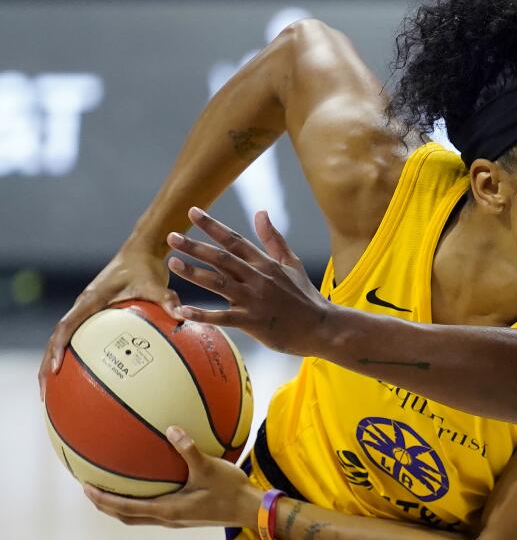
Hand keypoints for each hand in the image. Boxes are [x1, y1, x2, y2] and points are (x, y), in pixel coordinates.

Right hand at [38, 246, 180, 399]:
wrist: (140, 251)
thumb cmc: (146, 267)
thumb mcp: (157, 284)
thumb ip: (167, 300)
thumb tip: (181, 317)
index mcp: (91, 299)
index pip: (67, 326)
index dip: (59, 348)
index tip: (55, 368)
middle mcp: (83, 305)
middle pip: (57, 338)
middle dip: (47, 364)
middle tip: (44, 391)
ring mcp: (86, 310)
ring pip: (63, 338)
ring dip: (55, 361)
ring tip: (53, 390)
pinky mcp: (94, 313)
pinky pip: (80, 336)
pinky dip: (76, 354)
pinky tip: (85, 375)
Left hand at [83, 426, 261, 528]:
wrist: (251, 510)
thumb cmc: (231, 491)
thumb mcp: (210, 468)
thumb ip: (190, 450)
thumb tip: (172, 429)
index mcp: (168, 510)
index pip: (125, 508)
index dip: (103, 500)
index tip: (86, 488)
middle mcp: (167, 518)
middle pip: (126, 517)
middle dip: (105, 505)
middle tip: (91, 490)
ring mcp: (176, 520)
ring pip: (138, 517)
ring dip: (121, 506)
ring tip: (111, 490)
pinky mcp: (185, 516)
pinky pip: (153, 511)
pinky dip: (140, 502)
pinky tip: (149, 485)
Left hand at [167, 207, 334, 355]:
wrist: (322, 327)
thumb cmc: (306, 298)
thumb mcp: (292, 264)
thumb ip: (273, 239)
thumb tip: (261, 212)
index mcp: (265, 264)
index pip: (235, 240)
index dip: (213, 226)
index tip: (192, 212)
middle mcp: (258, 278)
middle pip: (222, 258)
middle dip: (195, 246)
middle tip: (171, 236)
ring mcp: (255, 300)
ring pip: (219, 283)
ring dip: (194, 273)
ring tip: (173, 262)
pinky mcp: (253, 322)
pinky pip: (223, 317)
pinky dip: (203, 314)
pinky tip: (183, 310)